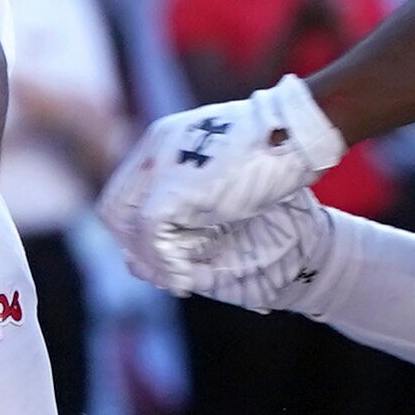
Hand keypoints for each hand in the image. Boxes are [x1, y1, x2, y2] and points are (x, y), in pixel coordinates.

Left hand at [98, 72, 342, 292]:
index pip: (127, 190)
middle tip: (167, 269)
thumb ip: (199, 182)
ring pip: (128, 225)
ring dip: (150, 260)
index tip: (167, 250)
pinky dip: (164, 264)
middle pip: (117, 208)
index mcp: (165, 138)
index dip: (138, 226)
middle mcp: (154, 149)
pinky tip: (183, 281)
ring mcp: (160, 168)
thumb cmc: (276, 147)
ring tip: (176, 279)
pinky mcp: (172, 191)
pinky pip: (151, 236)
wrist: (298, 133)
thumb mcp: (225, 162)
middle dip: (138, 246)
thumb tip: (186, 218)